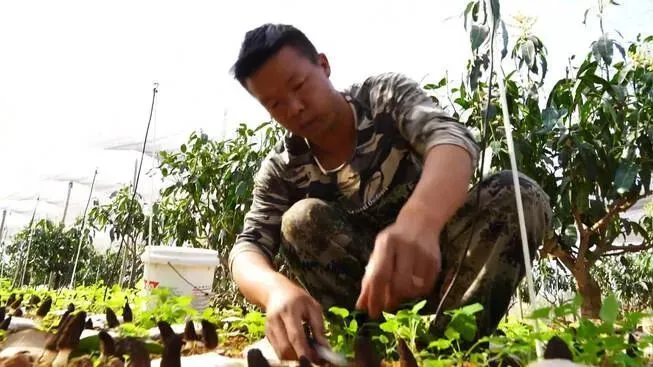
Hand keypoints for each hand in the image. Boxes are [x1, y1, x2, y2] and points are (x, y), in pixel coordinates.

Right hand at [264, 281, 328, 361]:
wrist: (276, 291)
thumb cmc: (298, 298)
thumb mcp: (313, 307)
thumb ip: (318, 327)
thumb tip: (325, 347)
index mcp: (289, 311)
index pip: (295, 336)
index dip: (305, 351)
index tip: (315, 360)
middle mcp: (276, 320)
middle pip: (285, 347)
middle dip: (299, 358)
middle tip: (312, 360)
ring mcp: (269, 328)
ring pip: (280, 352)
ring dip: (294, 358)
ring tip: (306, 355)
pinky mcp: (266, 334)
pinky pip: (277, 350)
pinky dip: (288, 354)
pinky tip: (297, 350)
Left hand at [356, 202, 441, 318]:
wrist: (420, 222)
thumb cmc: (393, 241)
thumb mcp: (378, 254)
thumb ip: (369, 279)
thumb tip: (361, 306)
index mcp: (387, 243)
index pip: (379, 275)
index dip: (374, 297)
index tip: (371, 313)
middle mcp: (406, 246)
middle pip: (399, 284)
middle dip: (392, 299)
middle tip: (388, 304)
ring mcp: (423, 253)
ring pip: (414, 288)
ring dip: (404, 296)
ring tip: (400, 290)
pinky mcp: (436, 261)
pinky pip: (426, 287)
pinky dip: (417, 292)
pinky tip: (413, 283)